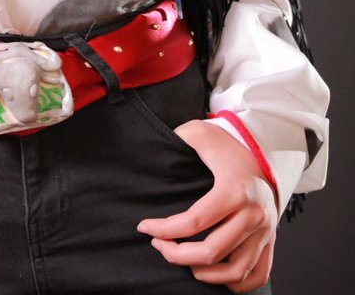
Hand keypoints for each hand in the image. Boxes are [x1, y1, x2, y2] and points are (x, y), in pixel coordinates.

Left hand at [137, 118, 277, 291]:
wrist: (262, 153)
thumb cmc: (226, 146)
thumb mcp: (200, 134)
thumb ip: (177, 138)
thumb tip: (153, 152)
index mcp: (235, 190)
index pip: (194, 222)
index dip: (164, 229)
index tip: (144, 227)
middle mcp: (254, 214)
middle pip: (212, 251)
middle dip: (177, 254)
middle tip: (159, 245)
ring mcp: (265, 231)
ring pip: (235, 271)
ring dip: (204, 273)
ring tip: (183, 260)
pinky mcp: (271, 242)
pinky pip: (257, 276)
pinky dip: (234, 283)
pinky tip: (212, 272)